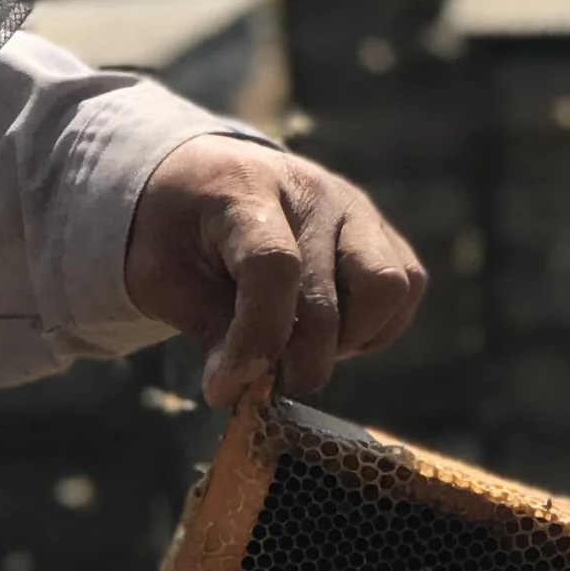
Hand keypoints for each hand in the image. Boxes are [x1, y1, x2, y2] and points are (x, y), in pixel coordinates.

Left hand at [125, 135, 425, 407]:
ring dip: (349, 340)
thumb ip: (205, 325)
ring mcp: (355, 208)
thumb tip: (237, 389)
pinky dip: (377, 326)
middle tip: (264, 381)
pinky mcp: (382, 229)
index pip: (273, 267)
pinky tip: (333, 332)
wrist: (203, 181)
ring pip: (388, 287)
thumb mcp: (162, 275)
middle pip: (329, 296)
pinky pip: (408, 286)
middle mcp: (313, 192)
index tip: (226, 388)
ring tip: (303, 347)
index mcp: (245, 191)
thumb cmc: (176, 232)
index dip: (255, 339)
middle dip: (297, 361)